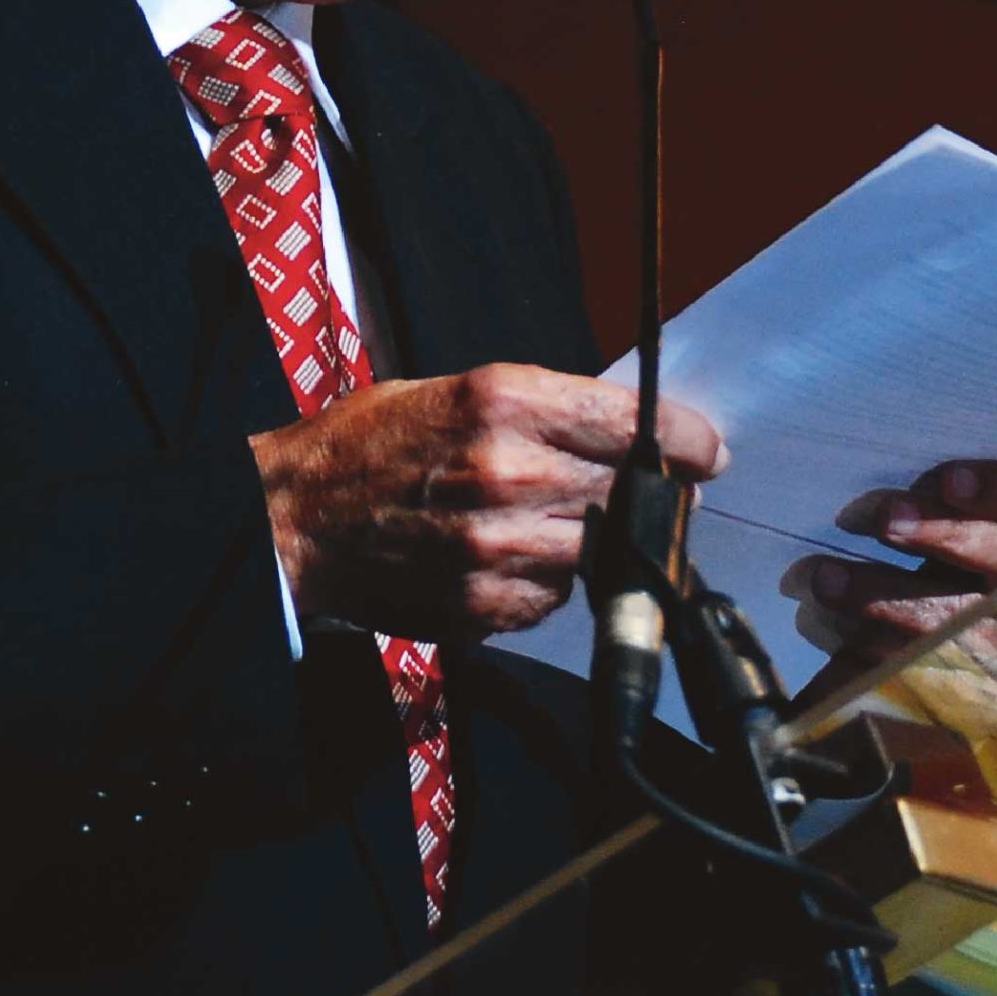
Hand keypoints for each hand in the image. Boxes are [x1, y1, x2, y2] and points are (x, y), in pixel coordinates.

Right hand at [250, 364, 727, 639]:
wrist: (292, 519)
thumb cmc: (368, 445)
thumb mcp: (450, 390)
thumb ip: (540, 409)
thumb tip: (625, 431)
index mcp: (503, 401)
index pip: (634, 423)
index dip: (685, 439)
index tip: (705, 449)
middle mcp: (510, 472)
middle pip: (628, 491)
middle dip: (645, 494)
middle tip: (644, 492)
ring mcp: (500, 546)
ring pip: (598, 552)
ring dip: (592, 542)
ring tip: (547, 524)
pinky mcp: (487, 605)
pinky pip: (555, 599)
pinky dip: (547, 582)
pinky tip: (507, 559)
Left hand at [795, 460, 996, 693]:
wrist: (939, 672)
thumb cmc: (922, 575)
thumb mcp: (928, 537)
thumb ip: (917, 510)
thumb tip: (866, 497)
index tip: (947, 480)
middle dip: (943, 536)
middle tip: (881, 521)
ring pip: (971, 628)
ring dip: (889, 603)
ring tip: (824, 581)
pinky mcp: (996, 709)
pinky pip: (938, 686)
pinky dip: (877, 664)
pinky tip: (833, 649)